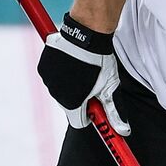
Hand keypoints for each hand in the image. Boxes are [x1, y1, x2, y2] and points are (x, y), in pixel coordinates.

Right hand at [36, 13, 129, 134]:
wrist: (86, 34)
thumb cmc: (100, 61)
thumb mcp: (109, 87)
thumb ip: (114, 112)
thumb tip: (123, 132)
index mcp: (71, 103)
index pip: (78, 122)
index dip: (89, 115)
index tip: (96, 105)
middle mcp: (55, 93)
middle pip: (68, 105)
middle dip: (79, 99)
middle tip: (91, 83)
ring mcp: (47, 79)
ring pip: (59, 90)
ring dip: (69, 85)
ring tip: (82, 69)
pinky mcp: (43, 66)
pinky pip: (52, 76)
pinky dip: (60, 73)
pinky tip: (71, 62)